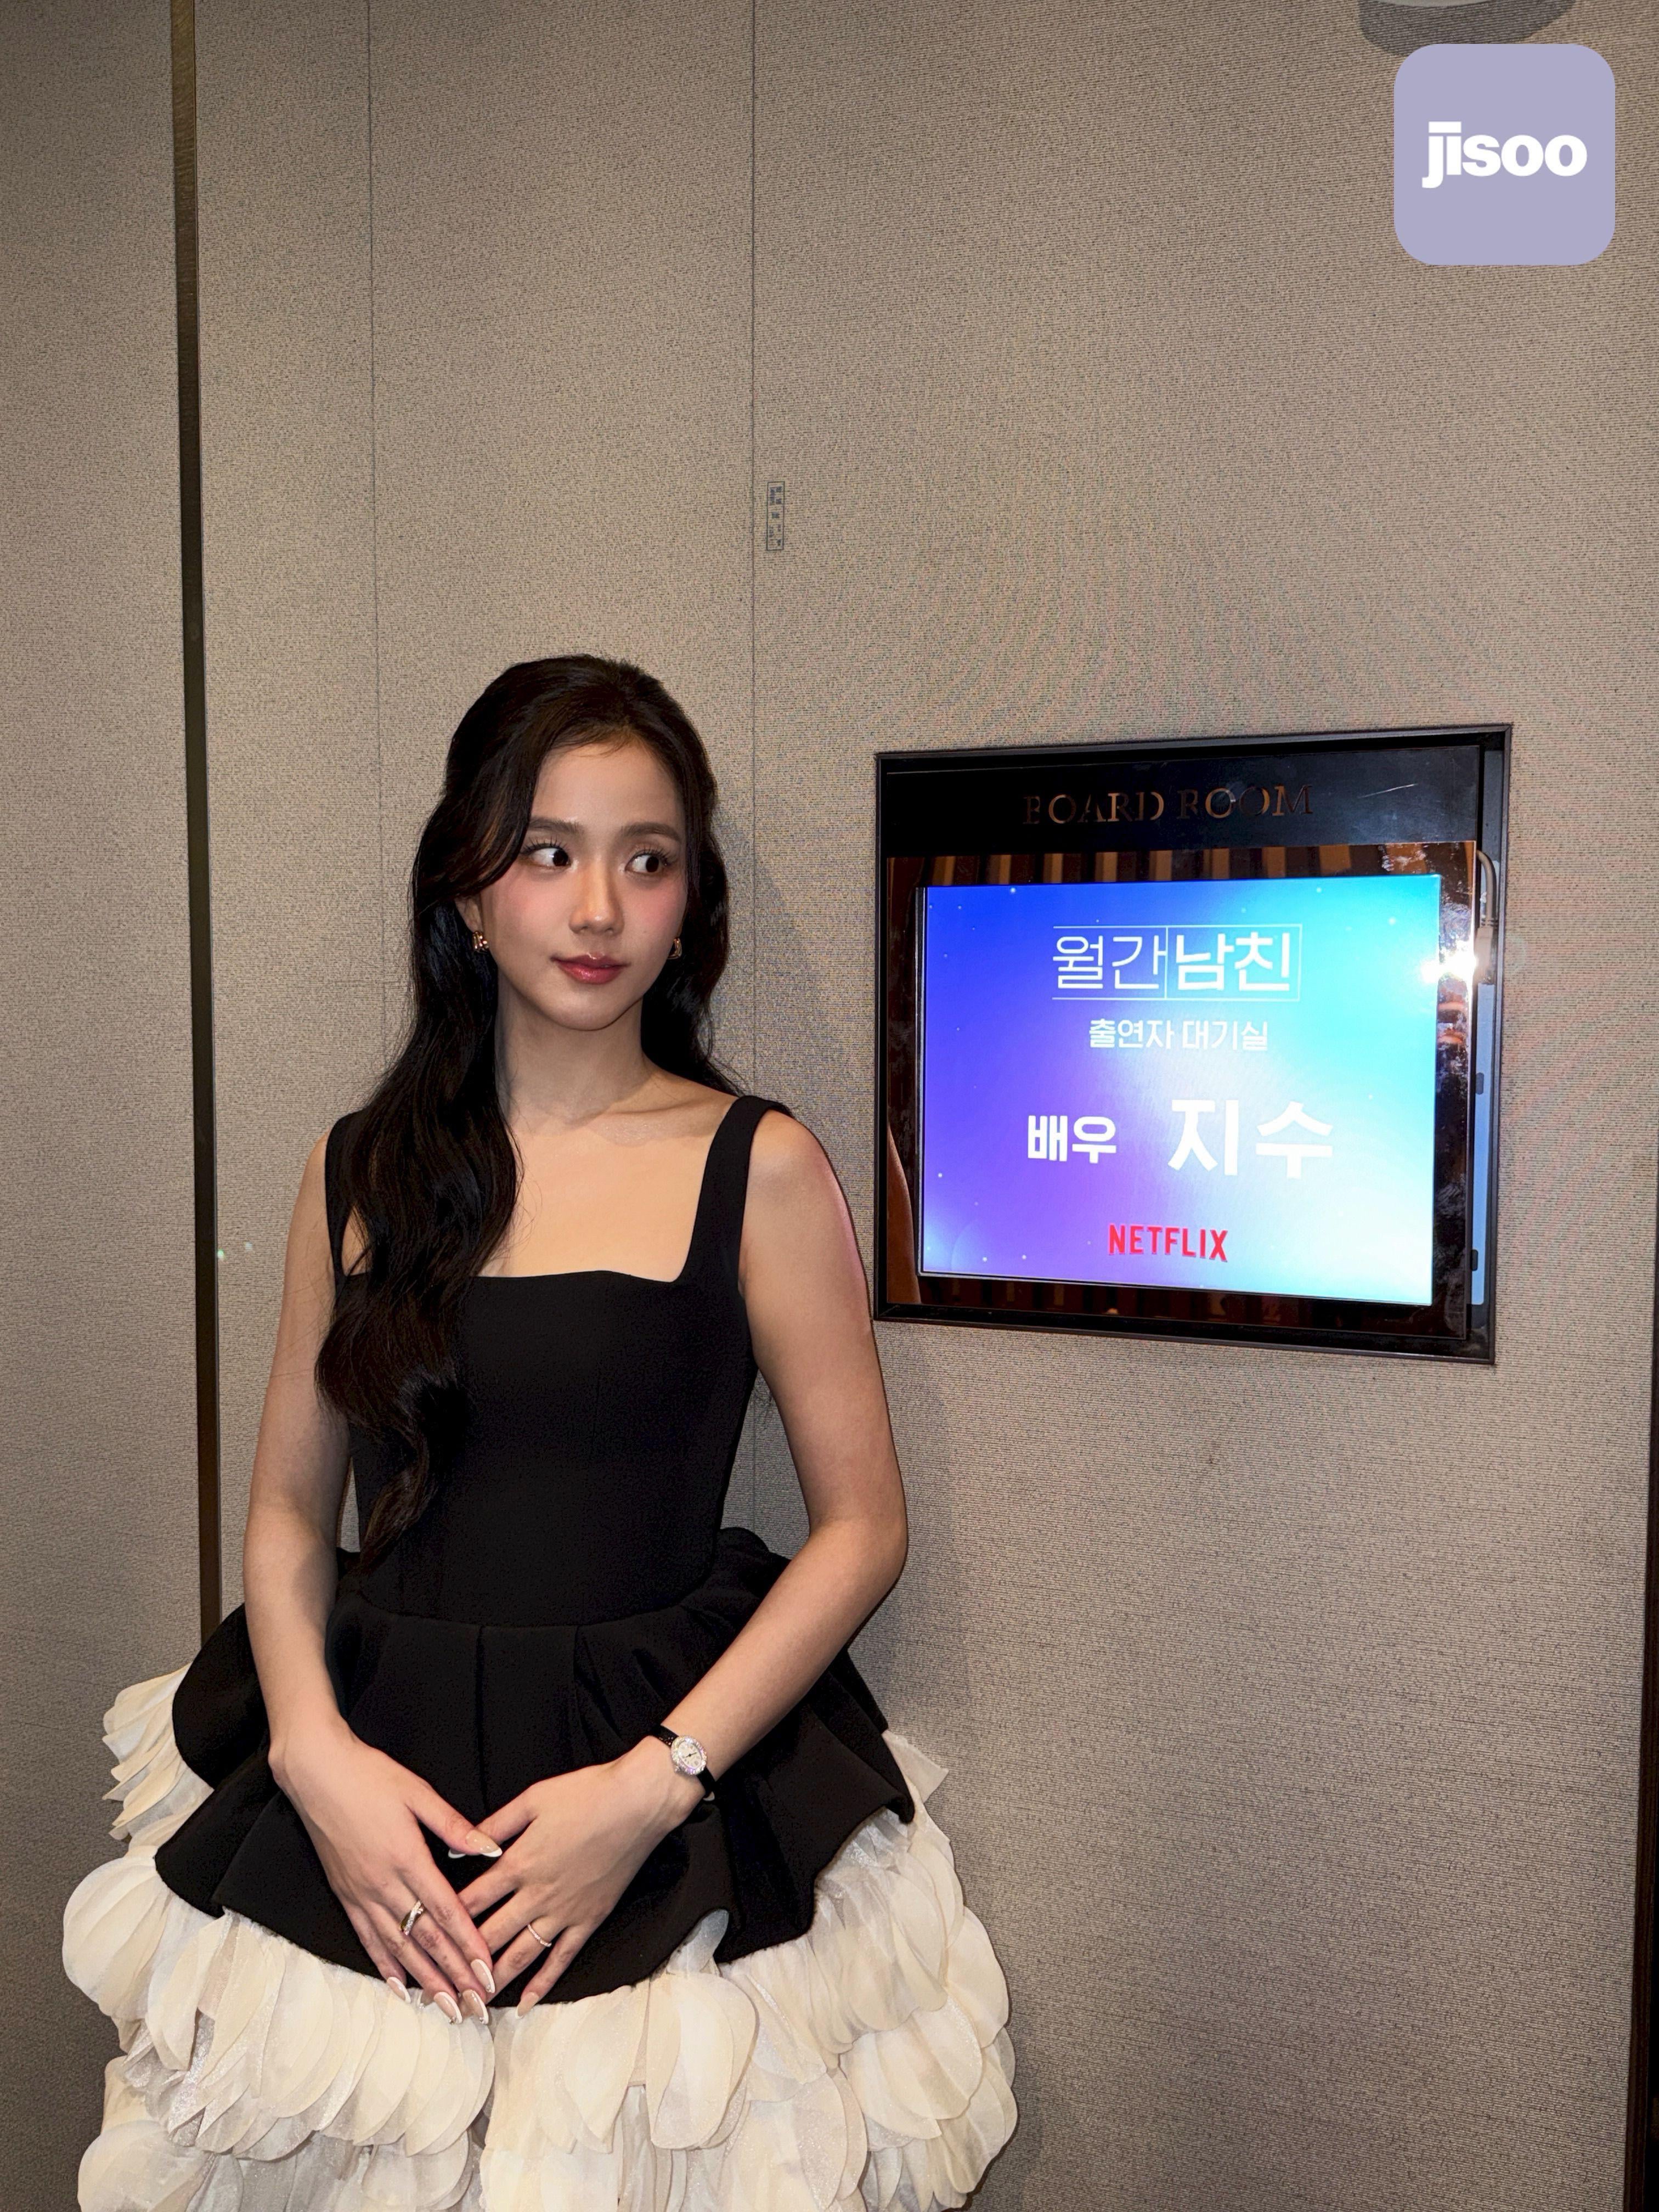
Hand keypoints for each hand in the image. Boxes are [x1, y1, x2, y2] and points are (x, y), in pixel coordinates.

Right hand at [273, 1719, 500, 2018]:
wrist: (316, 1772)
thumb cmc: (370, 1776)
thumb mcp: (418, 1792)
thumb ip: (454, 1825)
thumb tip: (490, 1849)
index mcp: (407, 1857)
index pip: (445, 1912)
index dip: (468, 1945)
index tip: (488, 1972)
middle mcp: (383, 1884)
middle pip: (425, 1939)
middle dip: (454, 1976)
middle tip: (477, 2007)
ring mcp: (361, 1893)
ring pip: (398, 1947)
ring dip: (424, 1980)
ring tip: (447, 2008)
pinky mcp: (344, 1894)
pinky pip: (367, 1938)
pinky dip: (384, 1966)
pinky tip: (399, 1988)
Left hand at [459, 1739, 703, 2007]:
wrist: (639, 1802)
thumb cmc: (585, 1793)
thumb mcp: (533, 1799)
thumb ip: (494, 1824)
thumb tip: (457, 1847)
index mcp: (519, 1863)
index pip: (471, 1901)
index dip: (443, 1923)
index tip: (421, 1944)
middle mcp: (537, 1894)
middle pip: (489, 1937)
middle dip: (460, 1966)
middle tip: (435, 1991)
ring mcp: (564, 1911)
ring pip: (521, 1955)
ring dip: (494, 1983)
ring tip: (471, 2006)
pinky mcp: (589, 1919)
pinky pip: (562, 1959)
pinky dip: (543, 1984)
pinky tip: (525, 2004)